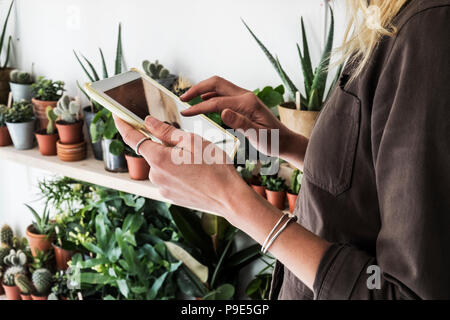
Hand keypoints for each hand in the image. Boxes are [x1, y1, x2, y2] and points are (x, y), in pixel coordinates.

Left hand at [114, 115, 329, 290]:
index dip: (124, 126)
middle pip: (153, 152)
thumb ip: (166, 131)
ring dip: (173, 160)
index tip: (117, 117)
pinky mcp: (171, 197)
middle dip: (165, 145)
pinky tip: (196, 174)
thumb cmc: (214, 166)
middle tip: (188, 145)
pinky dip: (178, 173)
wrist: (228, 197)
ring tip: (197, 162)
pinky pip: (170, 178)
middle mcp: (155, 175)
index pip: (133, 138)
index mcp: (158, 158)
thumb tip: (148, 122)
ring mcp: (163, 188)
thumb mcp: (192, 141)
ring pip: (162, 166)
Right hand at [180, 76, 307, 167]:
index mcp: (247, 103)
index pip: (216, 102)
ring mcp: (245, 97)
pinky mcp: (244, 102)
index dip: (198, 107)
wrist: (285, 141)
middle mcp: (245, 95)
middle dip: (197, 88)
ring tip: (188, 99)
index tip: (184, 114)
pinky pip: (224, 93)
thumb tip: (222, 111)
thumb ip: (240, 123)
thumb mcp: (257, 136)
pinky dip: (211, 94)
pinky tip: (204, 101)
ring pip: (219, 86)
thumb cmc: (273, 141)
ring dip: (202, 90)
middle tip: (182, 99)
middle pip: (216, 83)